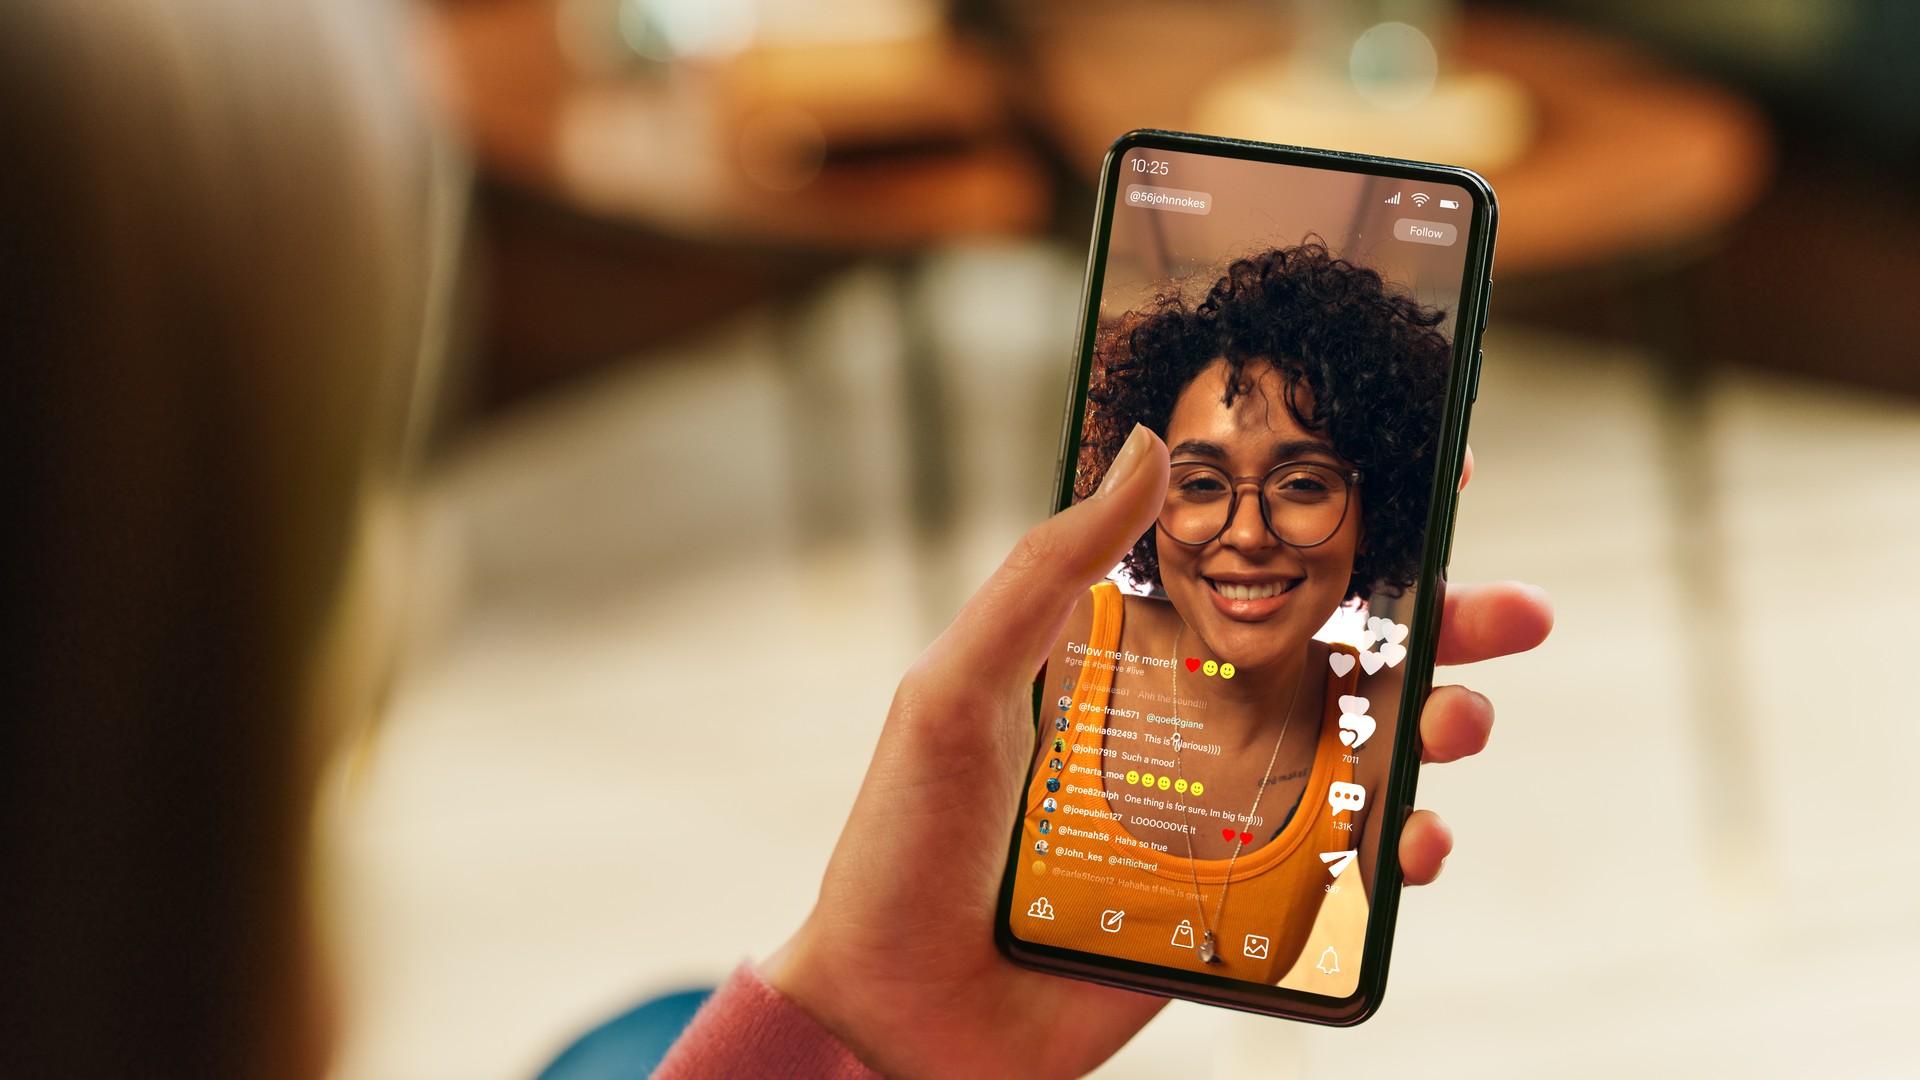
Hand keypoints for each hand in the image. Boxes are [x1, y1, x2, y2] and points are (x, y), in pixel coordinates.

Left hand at [764, 428, 1552, 1077]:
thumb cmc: (905, 846)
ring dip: (1437, 727)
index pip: (1244, 562)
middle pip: (1333, 652)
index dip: (1335, 517)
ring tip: (1464, 722)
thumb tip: (1143, 448)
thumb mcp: (959, 688)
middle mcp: (1185, 720)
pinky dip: (1403, 848)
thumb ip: (1046, 574)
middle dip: (1436, 624)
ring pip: (1360, 751)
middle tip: (1509, 607)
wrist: (901, 1015)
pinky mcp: (1238, 900)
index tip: (1423, 469)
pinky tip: (1419, 843)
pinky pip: (1344, 864)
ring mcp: (1219, 811)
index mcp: (1122, 655)